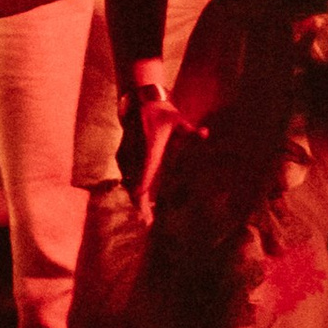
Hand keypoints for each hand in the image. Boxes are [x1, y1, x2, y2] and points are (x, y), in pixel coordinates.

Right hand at [118, 79, 202, 205]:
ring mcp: (126, 156)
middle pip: (132, 186)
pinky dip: (132, 189)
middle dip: (139, 206)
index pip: (143, 177)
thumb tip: (205, 133)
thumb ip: (191, 131)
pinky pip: (126, 178)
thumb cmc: (162, 114)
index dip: (143, 197)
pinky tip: (140, 200)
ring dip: (136, 199)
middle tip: (148, 224)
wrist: (138, 103)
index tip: (145, 213)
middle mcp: (134, 156)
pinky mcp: (122, 157)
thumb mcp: (178, 121)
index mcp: (148, 150)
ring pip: (127, 183)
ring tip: (146, 216)